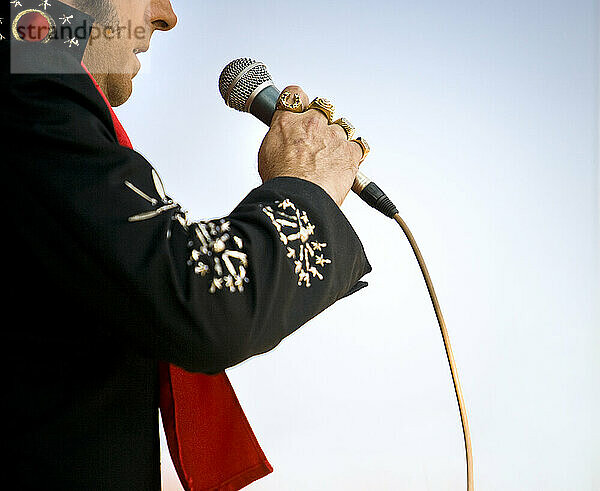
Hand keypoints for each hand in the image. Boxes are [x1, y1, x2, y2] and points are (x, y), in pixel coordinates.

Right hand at [258, 86, 363, 206]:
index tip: (301, 107)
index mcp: (288, 122)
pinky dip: (354, 154)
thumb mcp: (267, 155)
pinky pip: (359, 145)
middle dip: (321, 120)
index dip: (299, 100)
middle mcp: (312, 123)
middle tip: (316, 141)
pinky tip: (345, 164)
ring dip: (338, 139)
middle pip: (322, 108)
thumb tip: (283, 140)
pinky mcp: (350, 151)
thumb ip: (279, 139)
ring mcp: (333, 135)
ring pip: (342, 126)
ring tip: (330, 159)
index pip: (294, 94)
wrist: (299, 198)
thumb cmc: (281, 182)